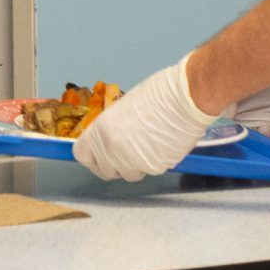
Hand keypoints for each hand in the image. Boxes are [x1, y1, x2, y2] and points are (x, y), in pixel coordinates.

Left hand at [73, 55, 213, 180]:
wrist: (186, 98)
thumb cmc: (160, 95)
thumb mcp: (124, 108)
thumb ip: (113, 129)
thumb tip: (110, 140)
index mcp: (101, 129)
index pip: (82, 155)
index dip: (93, 157)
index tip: (100, 156)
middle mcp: (112, 148)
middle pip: (105, 171)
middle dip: (116, 165)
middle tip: (129, 152)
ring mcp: (132, 160)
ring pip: (129, 174)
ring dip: (137, 165)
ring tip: (150, 143)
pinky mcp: (153, 167)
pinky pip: (150, 171)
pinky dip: (156, 162)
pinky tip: (163, 144)